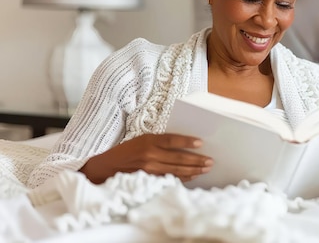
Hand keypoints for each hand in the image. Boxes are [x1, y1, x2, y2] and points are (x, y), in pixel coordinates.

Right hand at [80, 133, 212, 183]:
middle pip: (178, 158)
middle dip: (196, 160)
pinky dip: (182, 178)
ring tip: (206, 169)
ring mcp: (149, 169)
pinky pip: (169, 179)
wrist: (105, 167)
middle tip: (210, 161)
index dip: (187, 141)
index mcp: (148, 141)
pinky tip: (193, 176)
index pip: (171, 140)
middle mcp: (149, 154)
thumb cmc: (126, 151)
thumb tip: (184, 144)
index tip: (201, 143)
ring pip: (176, 170)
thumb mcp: (141, 140)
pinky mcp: (148, 179)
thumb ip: (160, 142)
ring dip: (193, 170)